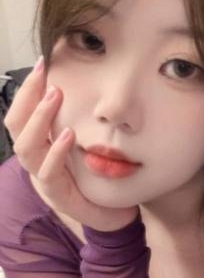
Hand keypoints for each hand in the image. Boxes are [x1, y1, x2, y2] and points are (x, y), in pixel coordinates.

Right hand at [4, 59, 138, 231]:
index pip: (21, 113)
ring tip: (56, 96)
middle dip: (27, 97)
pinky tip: (68, 134)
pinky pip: (49, 173)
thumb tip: (88, 82)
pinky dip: (56, 152)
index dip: (27, 89)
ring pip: (27, 148)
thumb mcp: (87, 142)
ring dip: (40, 119)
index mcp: (40, 146)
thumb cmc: (98, 176)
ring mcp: (43, 180)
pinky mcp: (58, 197)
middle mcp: (36, 161)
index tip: (43, 62)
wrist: (114, 215)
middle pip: (15, 126)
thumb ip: (82, 118)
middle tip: (46, 74)